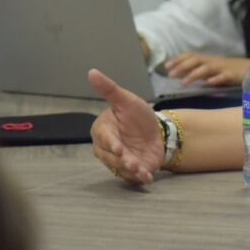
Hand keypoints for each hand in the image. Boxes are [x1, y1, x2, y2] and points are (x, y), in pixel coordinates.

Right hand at [88, 69, 163, 184]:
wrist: (157, 130)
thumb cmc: (137, 115)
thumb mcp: (126, 100)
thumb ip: (109, 89)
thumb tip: (92, 72)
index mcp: (103, 130)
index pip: (104, 138)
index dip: (111, 143)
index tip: (118, 148)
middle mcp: (107, 148)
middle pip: (111, 157)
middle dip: (122, 161)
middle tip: (132, 163)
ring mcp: (119, 160)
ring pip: (121, 168)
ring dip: (131, 171)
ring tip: (142, 171)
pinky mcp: (131, 169)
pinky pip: (132, 176)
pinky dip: (140, 178)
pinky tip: (148, 177)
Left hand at [164, 52, 249, 86]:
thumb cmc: (235, 71)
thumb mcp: (217, 70)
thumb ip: (202, 73)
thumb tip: (184, 78)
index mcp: (210, 59)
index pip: (191, 55)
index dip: (178, 59)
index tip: (166, 66)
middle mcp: (215, 61)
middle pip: (196, 60)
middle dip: (182, 66)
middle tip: (170, 75)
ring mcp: (224, 67)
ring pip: (207, 68)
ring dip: (194, 74)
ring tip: (184, 82)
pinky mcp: (233, 74)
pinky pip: (224, 76)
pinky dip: (216, 79)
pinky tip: (209, 83)